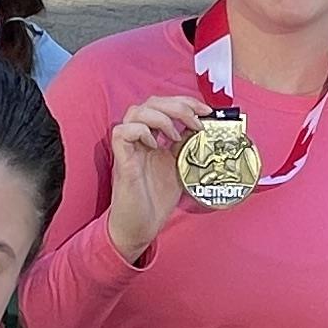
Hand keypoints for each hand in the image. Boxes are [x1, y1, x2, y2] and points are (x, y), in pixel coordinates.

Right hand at [104, 93, 216, 263]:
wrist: (140, 226)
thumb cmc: (156, 199)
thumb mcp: (179, 167)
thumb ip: (187, 147)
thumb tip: (204, 130)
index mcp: (152, 137)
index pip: (163, 105)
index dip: (185, 102)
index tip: (206, 110)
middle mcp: (138, 138)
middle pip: (151, 102)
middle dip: (178, 105)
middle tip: (197, 119)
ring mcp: (128, 148)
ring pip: (135, 112)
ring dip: (161, 117)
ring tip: (176, 135)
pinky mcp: (121, 160)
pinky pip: (122, 132)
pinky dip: (141, 132)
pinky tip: (155, 145)